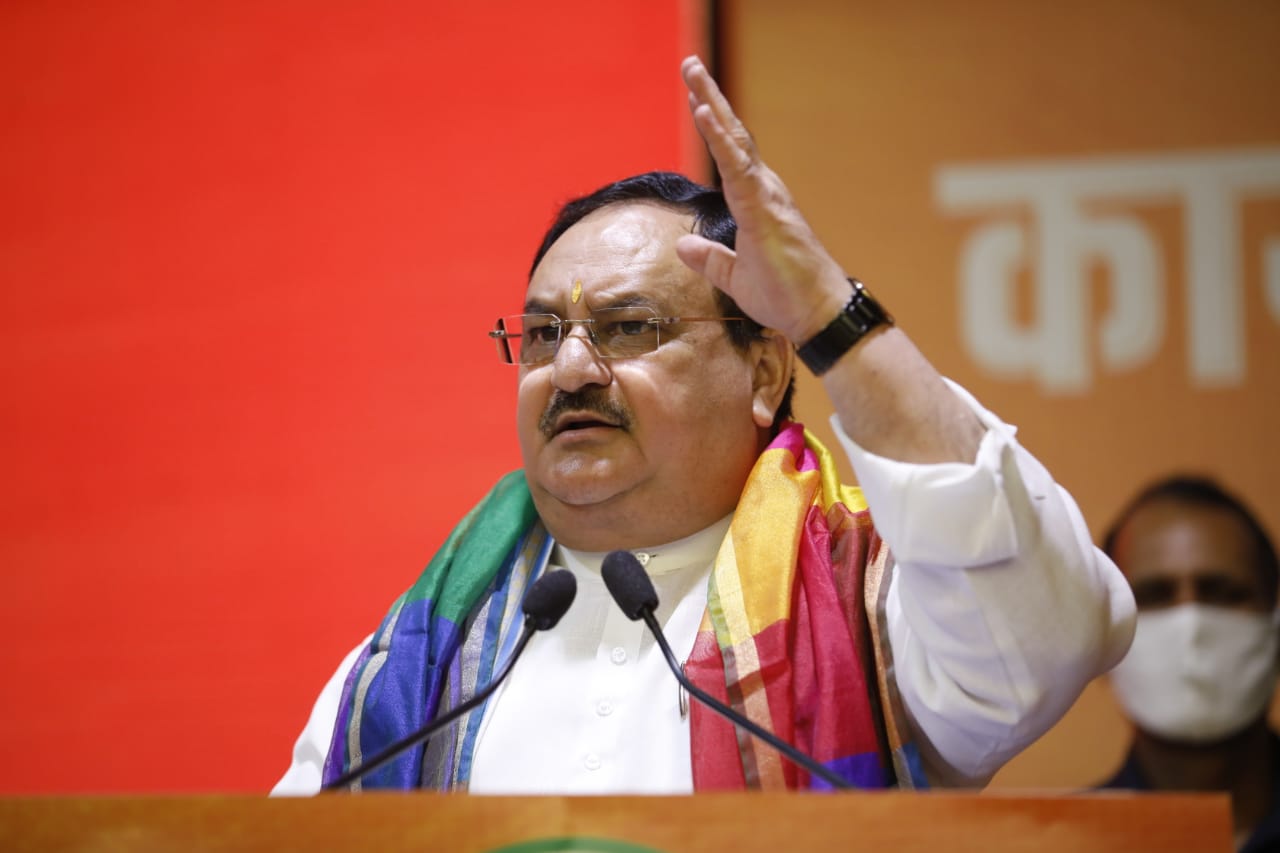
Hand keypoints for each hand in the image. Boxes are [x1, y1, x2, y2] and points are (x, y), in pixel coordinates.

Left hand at [674, 56, 849, 344]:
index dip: (713, 124)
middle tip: (690, 65)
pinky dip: (720, 140)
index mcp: (757, 202)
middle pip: (733, 136)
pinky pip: (737, 168)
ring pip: (736, 142)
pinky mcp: (764, 210)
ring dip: (712, 106)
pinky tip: (704, 114)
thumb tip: (682, 246)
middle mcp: (765, 190)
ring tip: (693, 74)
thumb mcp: (735, 277)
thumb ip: (710, 259)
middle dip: (711, 98)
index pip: (731, 155)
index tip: (695, 96)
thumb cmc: (785, 295)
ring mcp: (767, 197)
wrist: (816, 313)